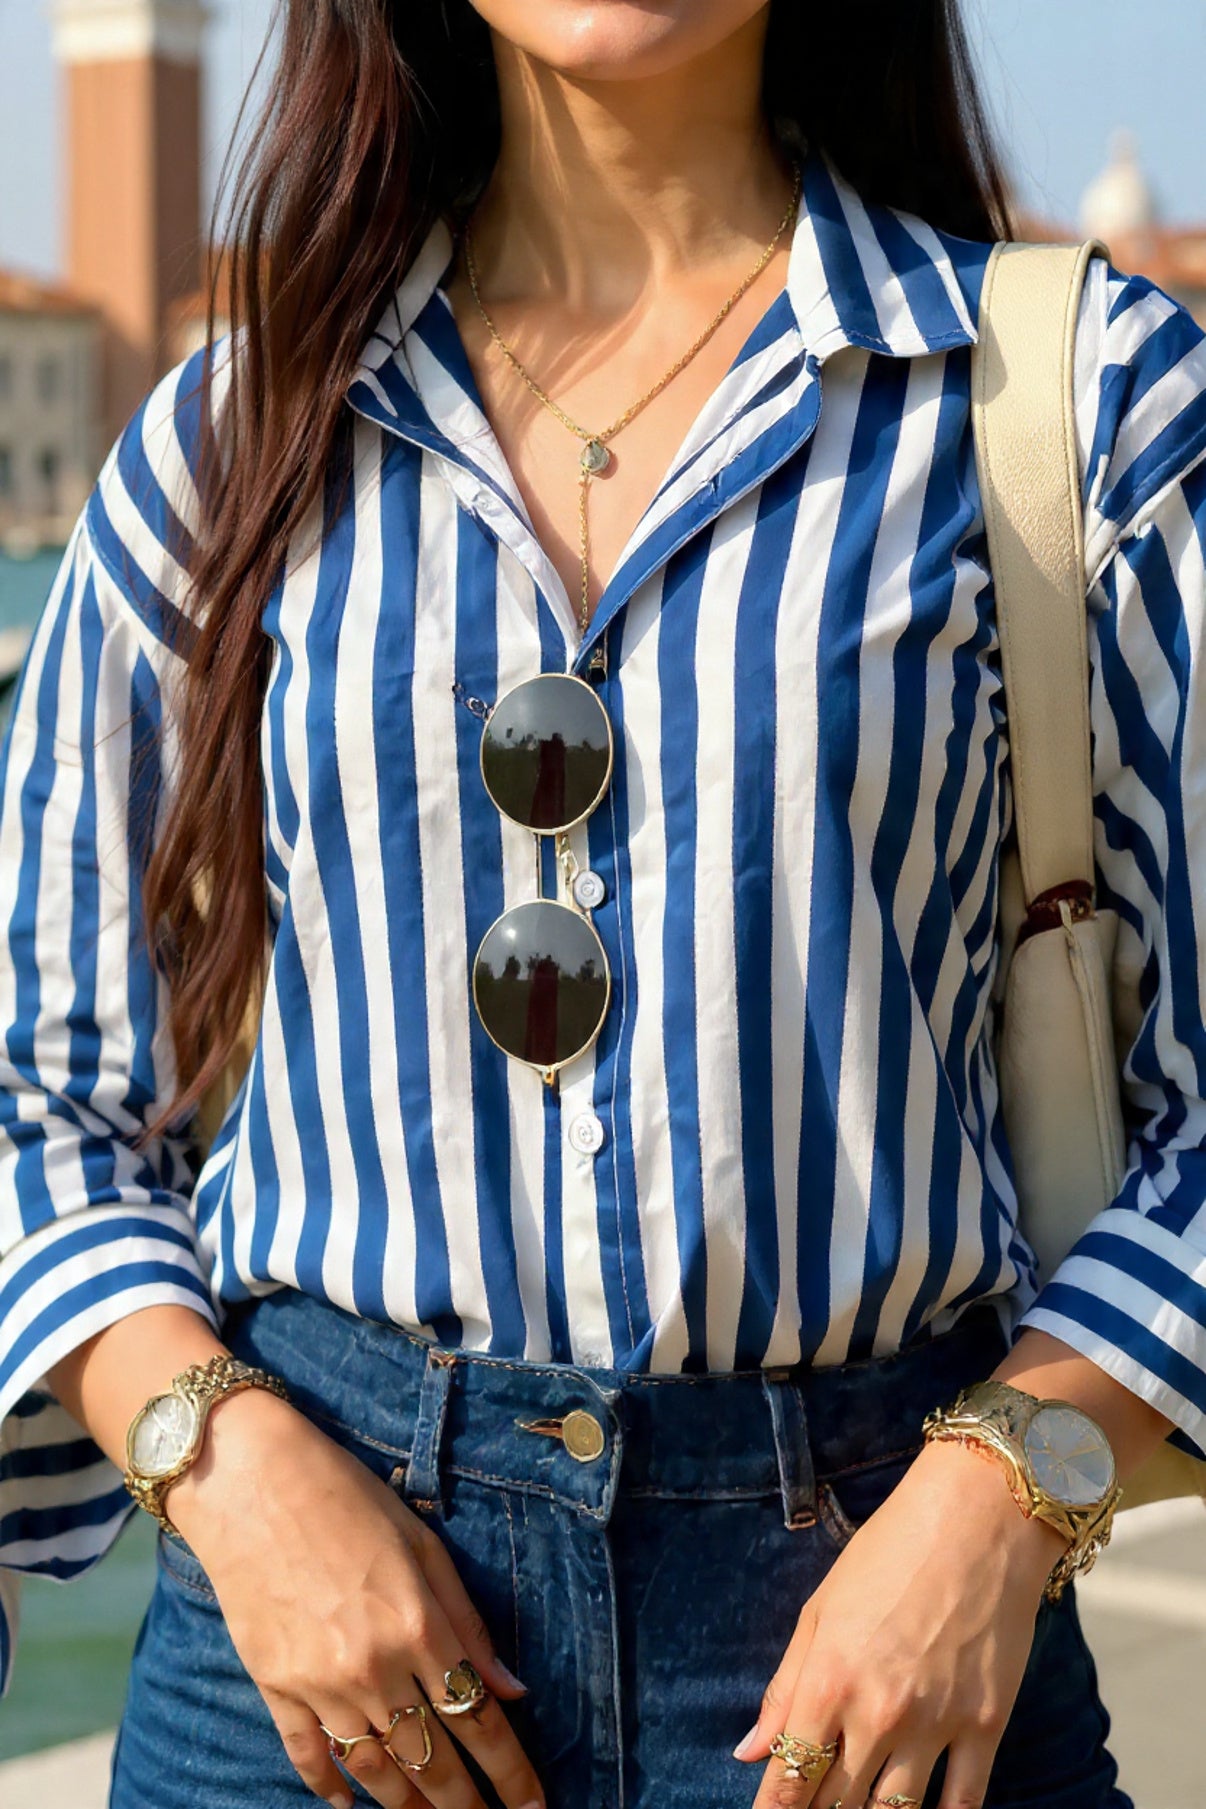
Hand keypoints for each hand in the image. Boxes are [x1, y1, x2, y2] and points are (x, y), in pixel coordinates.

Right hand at [167, 1386, 545, 1808]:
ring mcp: (319, 1683)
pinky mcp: (275, 1685)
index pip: (479, 1720)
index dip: (511, 1772)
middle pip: (431, 1759)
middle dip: (466, 1804)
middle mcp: (373, 1667)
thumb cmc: (345, 1495)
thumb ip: (467, 1621)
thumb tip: (511, 1689)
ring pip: (373, 1771)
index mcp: (419, 1626)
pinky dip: (329, 1788)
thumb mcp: (423, 1542)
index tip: (535, 1806)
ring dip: (407, 1807)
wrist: (249, 1480)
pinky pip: (308, 1755)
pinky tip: (347, 1807)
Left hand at [733, 1439, 1066, 1808]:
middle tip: (814, 1807)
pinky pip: (963, 1804)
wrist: (977, 1520)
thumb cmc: (888, 1554)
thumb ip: (784, 1687)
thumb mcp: (820, 1610)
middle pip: (838, 1803)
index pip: (790, 1779)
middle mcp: (878, 1712)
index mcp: (828, 1680)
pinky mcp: (986, 1725)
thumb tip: (748, 1754)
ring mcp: (936, 1724)